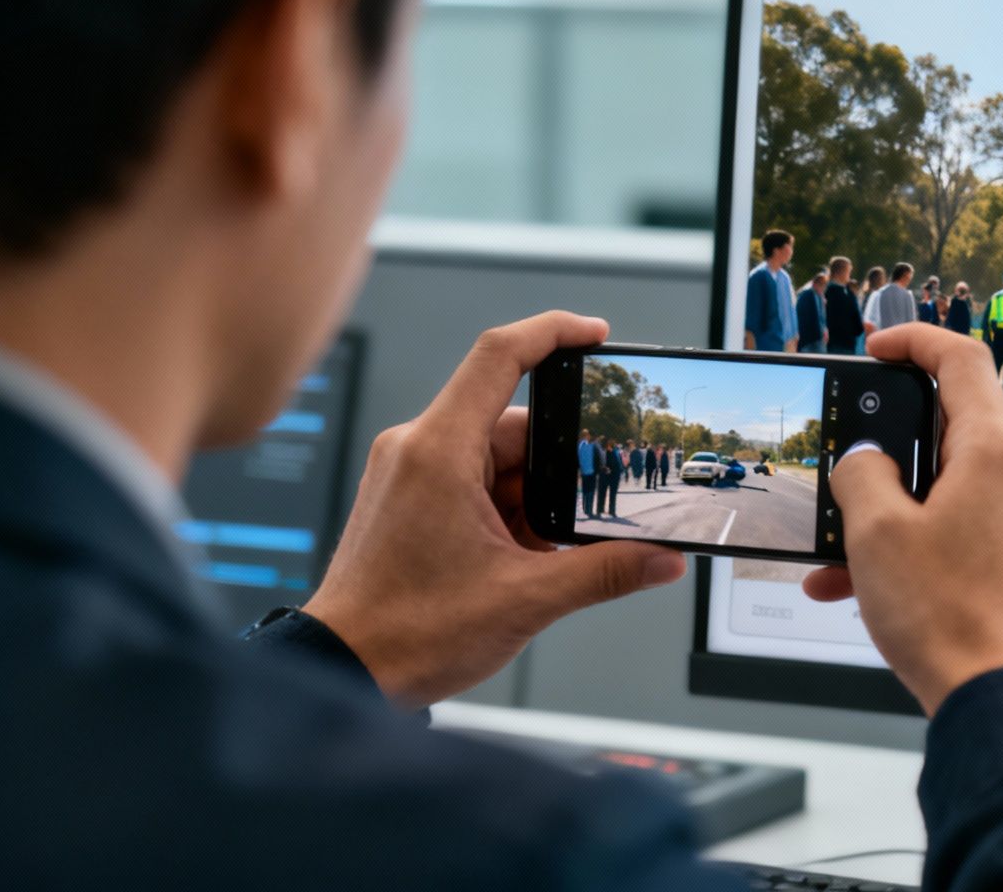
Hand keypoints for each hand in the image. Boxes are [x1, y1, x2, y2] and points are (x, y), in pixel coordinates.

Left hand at [305, 312, 686, 707]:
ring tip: (543, 552)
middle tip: (588, 509)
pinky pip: (478, 482)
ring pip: (500, 460)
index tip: (596, 334)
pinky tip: (522, 556)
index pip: (500, 356)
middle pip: (516, 424)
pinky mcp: (412, 498)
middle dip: (561, 466)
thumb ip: (603, 572)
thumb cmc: (403, 633)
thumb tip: (660, 559)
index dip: (554, 332)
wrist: (342, 671)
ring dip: (535, 499)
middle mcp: (419, 450)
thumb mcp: (524, 599)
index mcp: (438, 451)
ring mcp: (412, 473)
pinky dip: (511, 511)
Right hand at [802, 324, 1002, 714]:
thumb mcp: (875, 535)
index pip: (961, 360)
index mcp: (999, 451)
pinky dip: (935, 549)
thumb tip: (867, 461)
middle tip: (849, 489)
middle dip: (892, 465)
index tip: (881, 351)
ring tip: (848, 569)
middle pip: (955, 438)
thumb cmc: (953, 623)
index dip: (915, 343)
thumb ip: (862, 475)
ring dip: (903, 521)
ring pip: (962, 496)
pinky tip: (888, 593)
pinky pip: (983, 534)